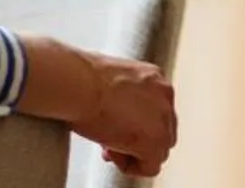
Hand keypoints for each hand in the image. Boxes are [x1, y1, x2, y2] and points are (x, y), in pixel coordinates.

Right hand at [78, 50, 176, 177]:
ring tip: (107, 145)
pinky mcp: (156, 142)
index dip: (132, 123)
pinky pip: (149, 167)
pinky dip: (129, 166)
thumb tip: (115, 117)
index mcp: (154, 77)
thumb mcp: (108, 81)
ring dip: (133, 152)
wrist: (80, 82)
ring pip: (158, 150)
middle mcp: (164, 95)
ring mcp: (164, 119)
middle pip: (161, 130)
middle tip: (110, 141)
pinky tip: (110, 151)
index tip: (114, 126)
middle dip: (136, 139)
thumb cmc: (83, 79)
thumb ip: (121, 97)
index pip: (154, 110)